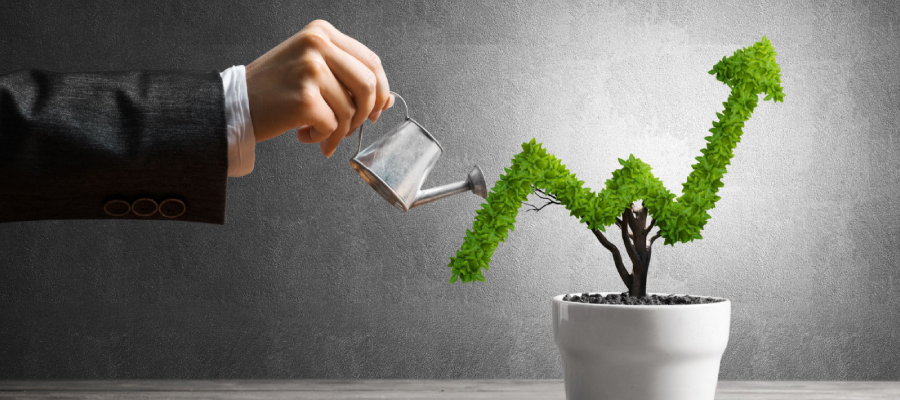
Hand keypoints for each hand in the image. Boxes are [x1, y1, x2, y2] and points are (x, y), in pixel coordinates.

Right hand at [245, 20, 393, 156]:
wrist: (234, 103)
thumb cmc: (273, 88)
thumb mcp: (312, 70)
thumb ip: (348, 79)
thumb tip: (388, 100)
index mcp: (322, 33)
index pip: (371, 61)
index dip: (380, 90)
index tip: (373, 109)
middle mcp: (317, 45)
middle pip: (368, 85)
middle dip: (364, 113)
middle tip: (349, 127)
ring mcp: (311, 70)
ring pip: (351, 110)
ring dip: (339, 131)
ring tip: (320, 133)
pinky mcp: (305, 98)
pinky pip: (332, 126)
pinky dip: (322, 138)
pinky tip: (304, 134)